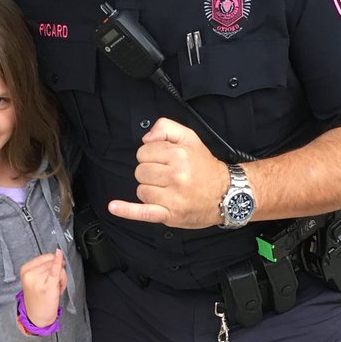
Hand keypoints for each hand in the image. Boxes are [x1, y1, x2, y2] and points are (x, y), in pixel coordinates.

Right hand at [20, 249, 67, 326]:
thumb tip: (58, 254)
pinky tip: (59, 255)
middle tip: (55, 284)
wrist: (37, 316)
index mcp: (25, 270)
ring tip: (55, 288)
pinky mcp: (47, 286)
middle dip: (58, 271)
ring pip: (57, 268)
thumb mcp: (35, 279)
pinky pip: (55, 270)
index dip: (53, 261)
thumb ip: (44, 267)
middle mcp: (30, 274)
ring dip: (61, 277)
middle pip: (51, 262)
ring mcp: (38, 280)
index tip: (56, 268)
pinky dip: (58, 262)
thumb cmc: (38, 297)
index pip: (44, 258)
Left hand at [108, 118, 228, 227]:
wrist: (226, 194)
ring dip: (150, 190)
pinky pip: (143, 212)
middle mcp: (175, 175)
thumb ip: (166, 127)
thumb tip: (146, 138)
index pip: (143, 152)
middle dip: (150, 173)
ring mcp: (172, 197)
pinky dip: (127, 210)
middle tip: (168, 176)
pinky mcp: (170, 214)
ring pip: (141, 190)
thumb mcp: (190, 137)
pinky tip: (114, 207)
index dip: (151, 156)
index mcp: (179, 155)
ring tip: (168, 190)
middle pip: (140, 171)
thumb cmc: (205, 167)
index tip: (164, 161)